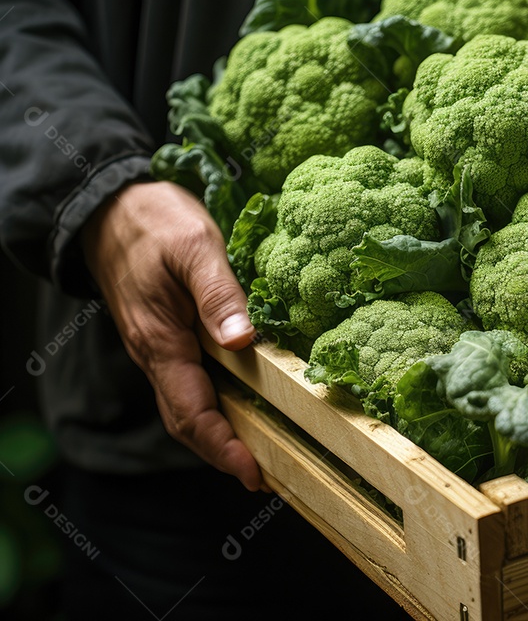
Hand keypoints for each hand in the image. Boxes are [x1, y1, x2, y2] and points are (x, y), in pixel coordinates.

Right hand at [82, 181, 262, 490]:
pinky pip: (186, 383)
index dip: (222, 445)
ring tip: (257, 452)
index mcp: (161, 341)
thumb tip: (244, 339)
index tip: (253, 471)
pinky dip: (211, 406)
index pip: (191, 411)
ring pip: (185, 405)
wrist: (109, 207)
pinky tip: (239, 406)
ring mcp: (157, 347)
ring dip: (217, 434)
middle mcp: (155, 353)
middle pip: (186, 421)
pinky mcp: (164, 336)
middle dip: (221, 452)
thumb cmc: (154, 222)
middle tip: (264, 475)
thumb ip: (218, 293)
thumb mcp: (195, 246)